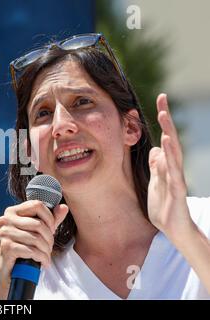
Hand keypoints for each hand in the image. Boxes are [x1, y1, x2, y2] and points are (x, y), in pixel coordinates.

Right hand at [0, 200, 68, 298]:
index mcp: (12, 212)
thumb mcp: (38, 231)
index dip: (49, 218)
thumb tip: (63, 207)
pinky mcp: (6, 247)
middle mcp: (5, 219)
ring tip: (46, 256)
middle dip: (49, 238)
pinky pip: (31, 250)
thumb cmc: (24, 248)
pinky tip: (43, 262)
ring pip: (36, 238)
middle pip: (38, 224)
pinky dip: (41, 258)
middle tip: (50, 247)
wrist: (10, 271)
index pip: (36, 205)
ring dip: (46, 250)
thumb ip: (50, 219)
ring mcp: (4, 233)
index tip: (52, 230)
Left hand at [147, 93, 192, 237]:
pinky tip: (166, 145)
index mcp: (166, 166)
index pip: (164, 138)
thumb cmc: (165, 207)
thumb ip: (156, 167)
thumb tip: (155, 149)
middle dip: (166, 120)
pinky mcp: (177, 191)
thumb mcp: (155, 183)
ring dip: (168, 133)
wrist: (174, 229)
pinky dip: (170, 158)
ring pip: (173, 152)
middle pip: (170, 139)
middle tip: (162, 100)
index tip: (160, 100)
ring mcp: (176, 178)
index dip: (162, 121)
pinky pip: (173, 172)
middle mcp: (173, 168)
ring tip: (163, 116)